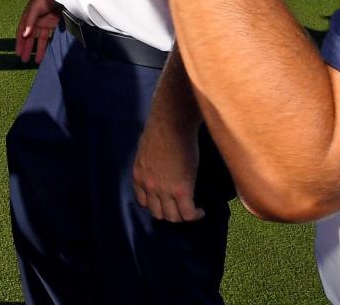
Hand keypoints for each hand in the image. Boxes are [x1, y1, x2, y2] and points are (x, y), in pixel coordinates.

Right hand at [14, 0, 62, 63]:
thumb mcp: (35, 9)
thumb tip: (24, 35)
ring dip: (38, 49)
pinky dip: (47, 44)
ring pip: (39, 39)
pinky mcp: (52, 24)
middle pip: (29, 38)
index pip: (22, 32)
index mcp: (28, 17)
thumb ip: (30, 22)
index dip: (19, 43)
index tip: (18, 53)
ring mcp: (44, 23)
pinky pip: (48, 36)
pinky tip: (46, 52)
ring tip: (36, 61)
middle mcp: (34, 21)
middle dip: (27, 49)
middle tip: (24, 60)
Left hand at [133, 100, 204, 222]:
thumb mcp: (145, 151)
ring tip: (193, 210)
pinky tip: (201, 211)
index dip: (156, 205)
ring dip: (183, 216)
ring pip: (173, 217)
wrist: (172, 122)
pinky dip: (195, 215)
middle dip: (170, 213)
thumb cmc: (161, 129)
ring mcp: (164, 190)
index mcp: (138, 176)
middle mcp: (148, 186)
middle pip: (158, 213)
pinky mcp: (181, 189)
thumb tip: (159, 169)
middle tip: (182, 208)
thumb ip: (149, 165)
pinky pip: (188, 213)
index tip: (167, 202)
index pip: (144, 202)